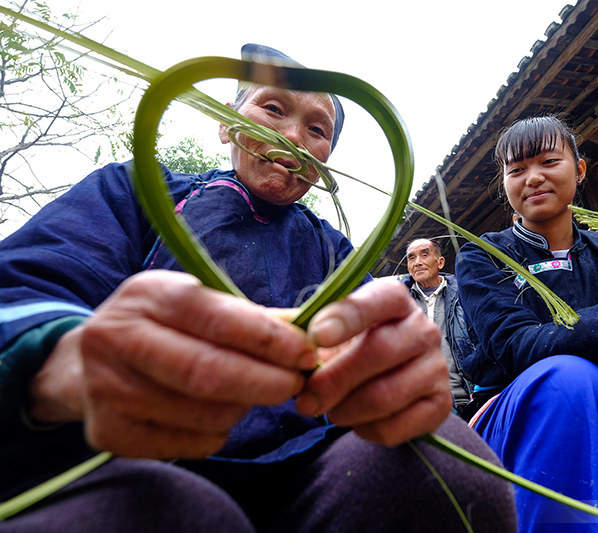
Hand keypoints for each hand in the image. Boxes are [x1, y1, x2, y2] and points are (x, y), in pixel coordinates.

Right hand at [27, 270, 317, 458]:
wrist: (87, 362)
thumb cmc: (162, 327)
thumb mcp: (197, 304)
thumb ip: (252, 317)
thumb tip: (311, 330)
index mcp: (149, 294)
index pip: (218, 318)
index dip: (269, 340)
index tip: (307, 353)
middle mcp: (117, 337)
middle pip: (206, 371)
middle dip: (265, 381)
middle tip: (296, 385)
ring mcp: (107, 388)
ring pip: (201, 412)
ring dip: (243, 408)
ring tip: (255, 395)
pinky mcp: (109, 432)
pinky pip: (187, 443)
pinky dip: (218, 433)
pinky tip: (221, 418)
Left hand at [295, 280, 450, 446]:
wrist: (388, 379)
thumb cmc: (351, 347)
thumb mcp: (330, 332)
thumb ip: (310, 334)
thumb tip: (292, 347)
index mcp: (394, 300)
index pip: (376, 300)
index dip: (346, 318)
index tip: (316, 336)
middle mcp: (423, 329)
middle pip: (380, 351)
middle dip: (335, 379)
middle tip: (306, 399)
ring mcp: (437, 367)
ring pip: (386, 394)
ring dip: (346, 409)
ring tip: (329, 411)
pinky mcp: (440, 404)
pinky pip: (396, 426)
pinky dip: (365, 430)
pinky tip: (356, 421)